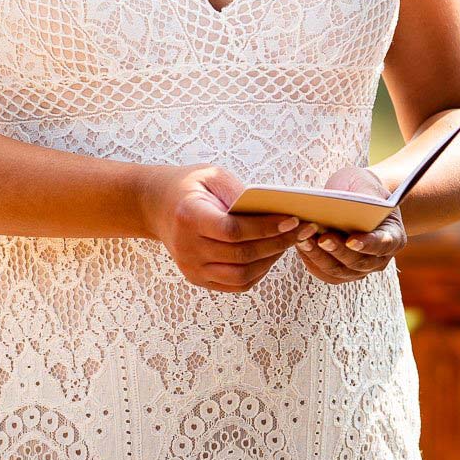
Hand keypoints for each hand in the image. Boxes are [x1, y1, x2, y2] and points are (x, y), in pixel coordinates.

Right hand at [139, 163, 298, 292]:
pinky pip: (236, 284)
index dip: (265, 228)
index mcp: (188, 217)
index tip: (293, 219)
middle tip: (303, 230)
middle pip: (242, 255)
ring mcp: (191, 268)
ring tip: (289, 241)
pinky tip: (271, 254)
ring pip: (242, 275)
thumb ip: (239, 192)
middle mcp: (187, 248)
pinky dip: (258, 272)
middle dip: (278, 243)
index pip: (233, 231)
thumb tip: (272, 211)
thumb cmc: (190, 187)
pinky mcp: (197, 279)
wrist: (156, 206)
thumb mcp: (212, 176)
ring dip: (271, 260)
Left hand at [293, 167, 405, 284]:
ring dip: (320, 257)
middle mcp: (379, 258)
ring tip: (303, 241)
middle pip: (359, 262)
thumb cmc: (362, 188)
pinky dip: (312, 261)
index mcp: (393, 236)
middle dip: (338, 250)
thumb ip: (362, 194)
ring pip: (339, 271)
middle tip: (321, 239)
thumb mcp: (366, 183)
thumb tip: (346, 203)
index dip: (368, 244)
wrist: (356, 198)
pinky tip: (300, 246)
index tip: (352, 240)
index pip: (383, 243)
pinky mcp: (341, 272)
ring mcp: (360, 268)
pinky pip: (326, 273)